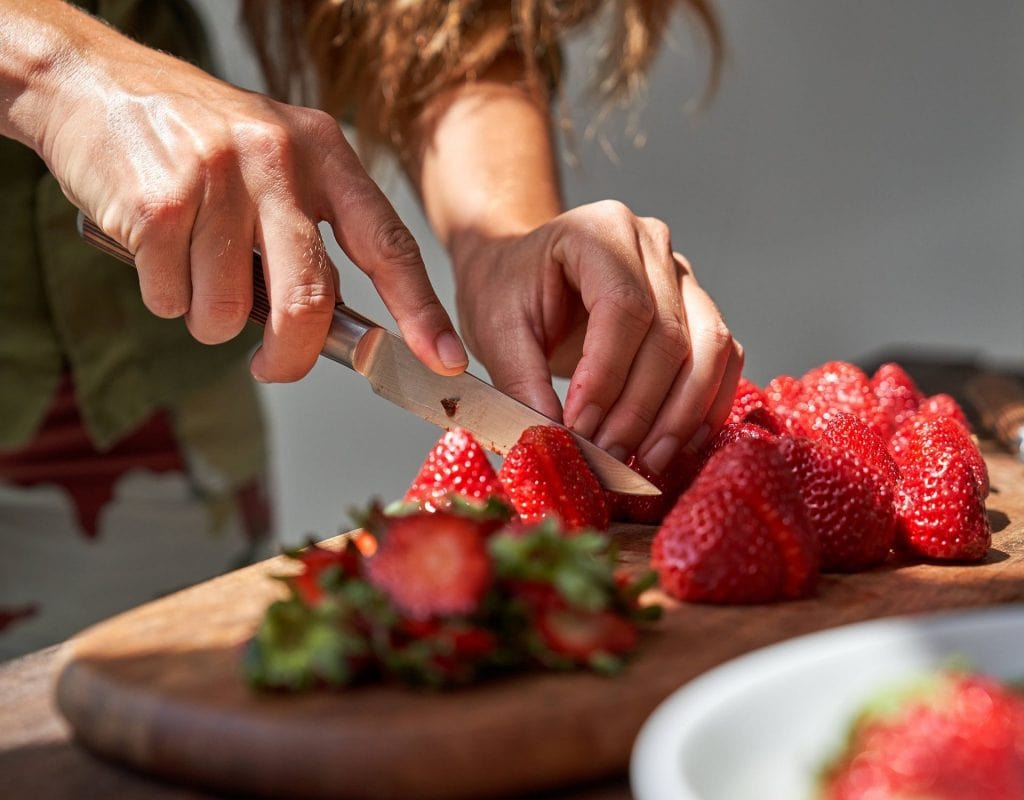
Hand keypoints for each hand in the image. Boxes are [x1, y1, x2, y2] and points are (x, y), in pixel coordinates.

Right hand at [0, 0, 466, 381]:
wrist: (93, 84)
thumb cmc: (197, 140)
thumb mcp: (275, 163)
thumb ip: (309, 235)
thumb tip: (334, 330)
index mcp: (324, 152)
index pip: (389, 244)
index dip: (421, 311)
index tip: (444, 361)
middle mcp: (279, 158)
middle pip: (307, 300)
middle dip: (290, 356)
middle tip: (273, 367)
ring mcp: (218, 177)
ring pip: (228, 313)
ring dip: (207, 316)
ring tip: (192, 263)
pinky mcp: (159, 202)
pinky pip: (172, 300)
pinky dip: (163, 294)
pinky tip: (155, 248)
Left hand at [451, 200, 742, 473]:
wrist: (521, 270)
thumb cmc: (506, 290)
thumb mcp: (496, 328)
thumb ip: (521, 379)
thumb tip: (556, 439)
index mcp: (601, 230)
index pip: (623, 308)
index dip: (607, 376)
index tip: (579, 428)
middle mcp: (653, 244)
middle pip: (670, 335)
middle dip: (640, 408)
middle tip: (608, 458)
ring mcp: (683, 276)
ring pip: (709, 348)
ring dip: (682, 414)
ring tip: (648, 462)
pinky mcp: (697, 310)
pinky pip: (724, 358)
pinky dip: (707, 405)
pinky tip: (681, 445)